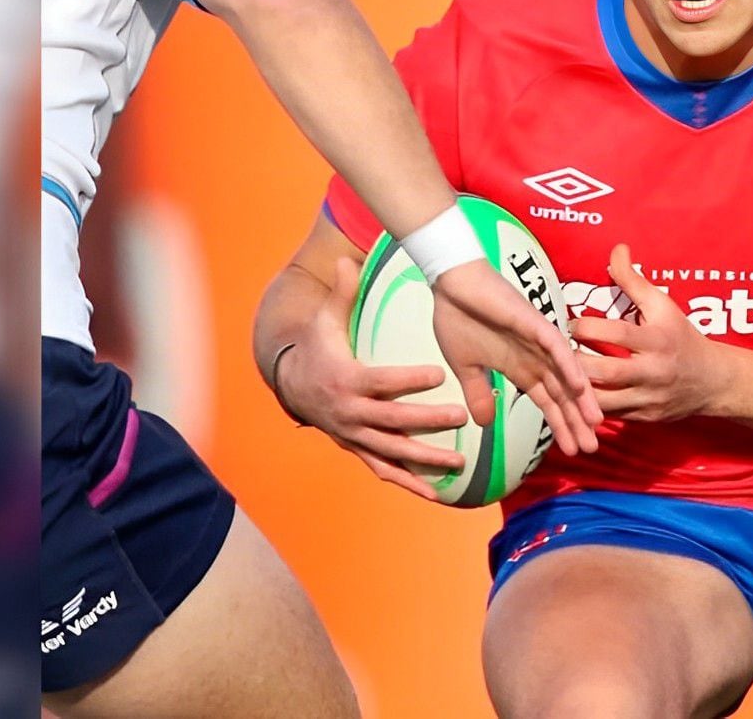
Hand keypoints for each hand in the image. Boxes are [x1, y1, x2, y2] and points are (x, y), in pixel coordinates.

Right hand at [277, 257, 469, 500]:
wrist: (291, 383)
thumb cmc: (318, 346)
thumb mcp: (326, 318)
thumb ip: (343, 293)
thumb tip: (347, 259)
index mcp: (346, 379)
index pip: (382, 381)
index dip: (409, 379)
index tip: (439, 374)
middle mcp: (350, 413)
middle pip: (393, 420)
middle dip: (427, 420)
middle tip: (461, 416)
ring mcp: (354, 436)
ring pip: (392, 451)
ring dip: (425, 460)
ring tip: (460, 462)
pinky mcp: (358, 450)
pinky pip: (384, 470)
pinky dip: (410, 483)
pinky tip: (438, 493)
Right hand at [429, 260, 602, 455]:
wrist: (451, 285)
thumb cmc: (458, 320)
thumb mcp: (466, 369)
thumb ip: (478, 394)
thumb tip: (482, 424)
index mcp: (521, 369)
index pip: (548, 403)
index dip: (561, 426)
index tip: (573, 451)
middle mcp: (536, 358)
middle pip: (563, 395)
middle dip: (577, 422)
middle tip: (592, 448)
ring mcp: (538, 341)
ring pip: (566, 374)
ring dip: (581, 399)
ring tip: (596, 424)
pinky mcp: (535, 323)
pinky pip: (555, 347)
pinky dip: (568, 366)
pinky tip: (580, 386)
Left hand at [567, 244, 732, 422]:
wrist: (712, 381)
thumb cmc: (681, 337)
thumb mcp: (662, 306)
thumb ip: (634, 280)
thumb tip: (616, 249)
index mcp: (656, 340)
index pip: (615, 334)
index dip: (585, 327)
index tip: (570, 323)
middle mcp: (652, 372)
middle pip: (603, 371)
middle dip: (573, 362)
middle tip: (556, 352)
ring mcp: (648, 399)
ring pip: (601, 402)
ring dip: (576, 390)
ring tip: (559, 375)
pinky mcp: (643, 419)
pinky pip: (608, 417)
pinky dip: (588, 408)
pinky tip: (573, 396)